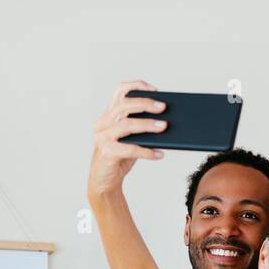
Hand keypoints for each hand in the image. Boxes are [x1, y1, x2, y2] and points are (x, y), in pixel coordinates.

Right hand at [88, 80, 166, 201]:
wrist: (104, 181)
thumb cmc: (120, 158)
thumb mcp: (131, 139)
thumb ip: (141, 128)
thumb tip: (166, 122)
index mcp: (108, 115)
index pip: (120, 91)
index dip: (137, 86)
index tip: (155, 90)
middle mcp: (103, 123)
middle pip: (124, 105)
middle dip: (145, 103)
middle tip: (163, 107)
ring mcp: (103, 137)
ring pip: (126, 125)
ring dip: (147, 124)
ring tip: (164, 126)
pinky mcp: (106, 153)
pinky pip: (129, 149)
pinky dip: (146, 152)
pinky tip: (160, 154)